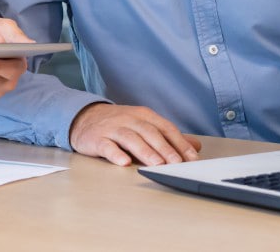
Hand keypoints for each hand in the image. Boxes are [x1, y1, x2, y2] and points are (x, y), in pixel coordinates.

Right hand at [69, 103, 201, 166]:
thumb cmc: (119, 124)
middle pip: (150, 133)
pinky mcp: (97, 138)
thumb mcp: (144, 126)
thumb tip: (195, 146)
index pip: (166, 128)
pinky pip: (107, 146)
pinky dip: (116, 154)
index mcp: (144, 116)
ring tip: (157, 164)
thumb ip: (169, 137)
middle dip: (165, 149)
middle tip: (177, 164)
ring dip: (145, 151)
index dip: (179, 142)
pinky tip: (124, 162)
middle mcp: (130, 119)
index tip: (192, 158)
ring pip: (131, 138)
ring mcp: (113, 128)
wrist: (85, 118)